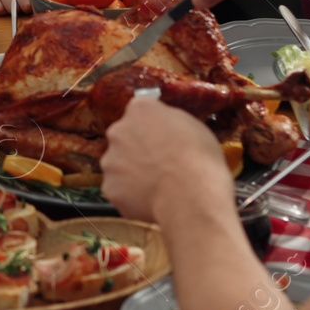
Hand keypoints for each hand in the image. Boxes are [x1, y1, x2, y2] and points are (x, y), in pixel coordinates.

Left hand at [100, 97, 230, 222]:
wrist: (191, 196)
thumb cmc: (199, 160)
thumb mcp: (193, 126)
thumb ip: (169, 121)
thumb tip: (164, 126)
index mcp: (140, 110)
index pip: (139, 112)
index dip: (151, 127)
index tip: (161, 137)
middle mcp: (118, 131)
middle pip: (124, 137)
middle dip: (137, 149)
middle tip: (159, 164)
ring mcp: (111, 161)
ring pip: (119, 165)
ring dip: (132, 172)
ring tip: (158, 185)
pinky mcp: (110, 188)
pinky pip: (120, 190)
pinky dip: (131, 195)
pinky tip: (152, 199)